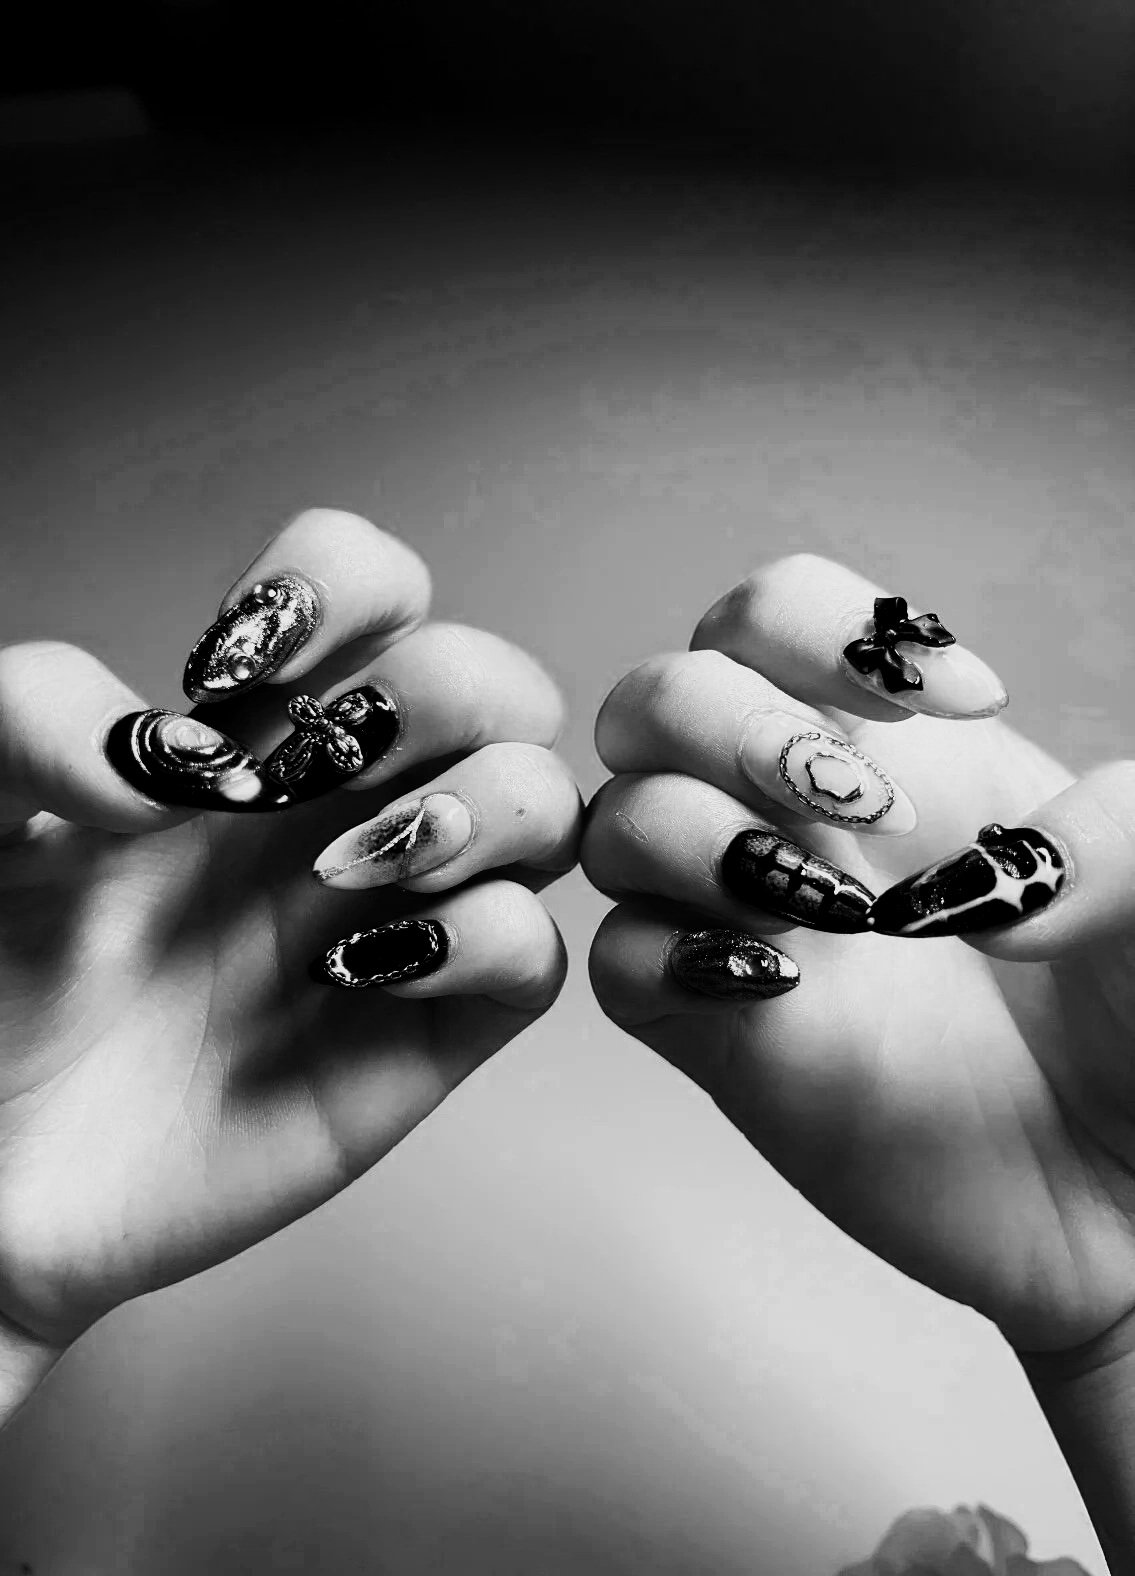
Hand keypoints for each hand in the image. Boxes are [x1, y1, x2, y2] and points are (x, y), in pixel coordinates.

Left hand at [0, 509, 578, 1417]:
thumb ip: (34, 714)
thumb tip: (174, 751)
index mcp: (250, 739)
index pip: (374, 591)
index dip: (342, 588)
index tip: (234, 678)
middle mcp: (343, 812)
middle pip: (495, 682)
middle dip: (437, 693)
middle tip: (319, 771)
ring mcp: (390, 920)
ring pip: (548, 805)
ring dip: (474, 810)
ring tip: (341, 873)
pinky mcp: (418, 1038)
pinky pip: (535, 959)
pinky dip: (483, 939)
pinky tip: (360, 972)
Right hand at [583, 552, 1134, 1360]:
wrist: (1130, 1197)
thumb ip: (1112, 836)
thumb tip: (974, 878)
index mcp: (893, 750)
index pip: (768, 618)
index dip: (820, 627)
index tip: (947, 704)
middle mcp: (798, 822)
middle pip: (660, 697)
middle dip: (735, 723)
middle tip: (867, 806)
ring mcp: (751, 926)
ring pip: (615, 820)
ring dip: (697, 834)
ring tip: (841, 911)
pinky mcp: (721, 1035)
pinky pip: (618, 962)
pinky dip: (669, 954)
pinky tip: (788, 987)